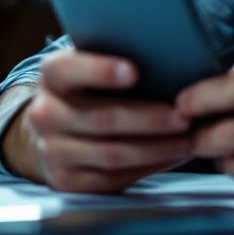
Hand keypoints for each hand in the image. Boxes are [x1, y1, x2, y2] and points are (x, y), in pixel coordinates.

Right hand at [1, 49, 194, 192]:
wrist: (52, 129)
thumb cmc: (88, 89)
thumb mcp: (90, 66)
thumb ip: (116, 58)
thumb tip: (168, 53)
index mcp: (52, 75)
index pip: (70, 69)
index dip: (101, 71)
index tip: (134, 71)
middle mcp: (45, 113)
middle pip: (102, 118)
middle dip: (148, 119)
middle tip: (183, 116)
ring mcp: (52, 151)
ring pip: (112, 153)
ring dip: (157, 148)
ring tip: (188, 139)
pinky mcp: (66, 181)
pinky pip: (113, 177)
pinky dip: (149, 167)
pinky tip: (172, 156)